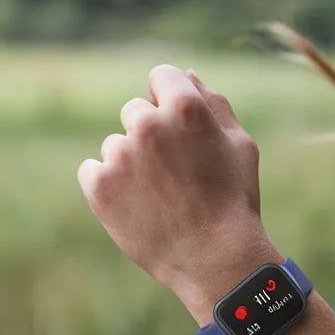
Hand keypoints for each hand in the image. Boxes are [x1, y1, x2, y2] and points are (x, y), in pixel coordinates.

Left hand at [77, 66, 277, 317]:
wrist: (215, 258)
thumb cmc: (234, 198)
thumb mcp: (240, 145)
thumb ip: (214, 103)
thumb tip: (187, 75)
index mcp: (185, 107)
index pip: (162, 75)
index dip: (172, 97)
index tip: (179, 126)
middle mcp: (147, 124)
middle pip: (136, 111)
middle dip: (152, 132)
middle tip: (176, 171)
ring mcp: (119, 155)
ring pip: (117, 144)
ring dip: (133, 162)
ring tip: (161, 196)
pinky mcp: (97, 185)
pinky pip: (93, 170)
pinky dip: (110, 184)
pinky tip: (138, 204)